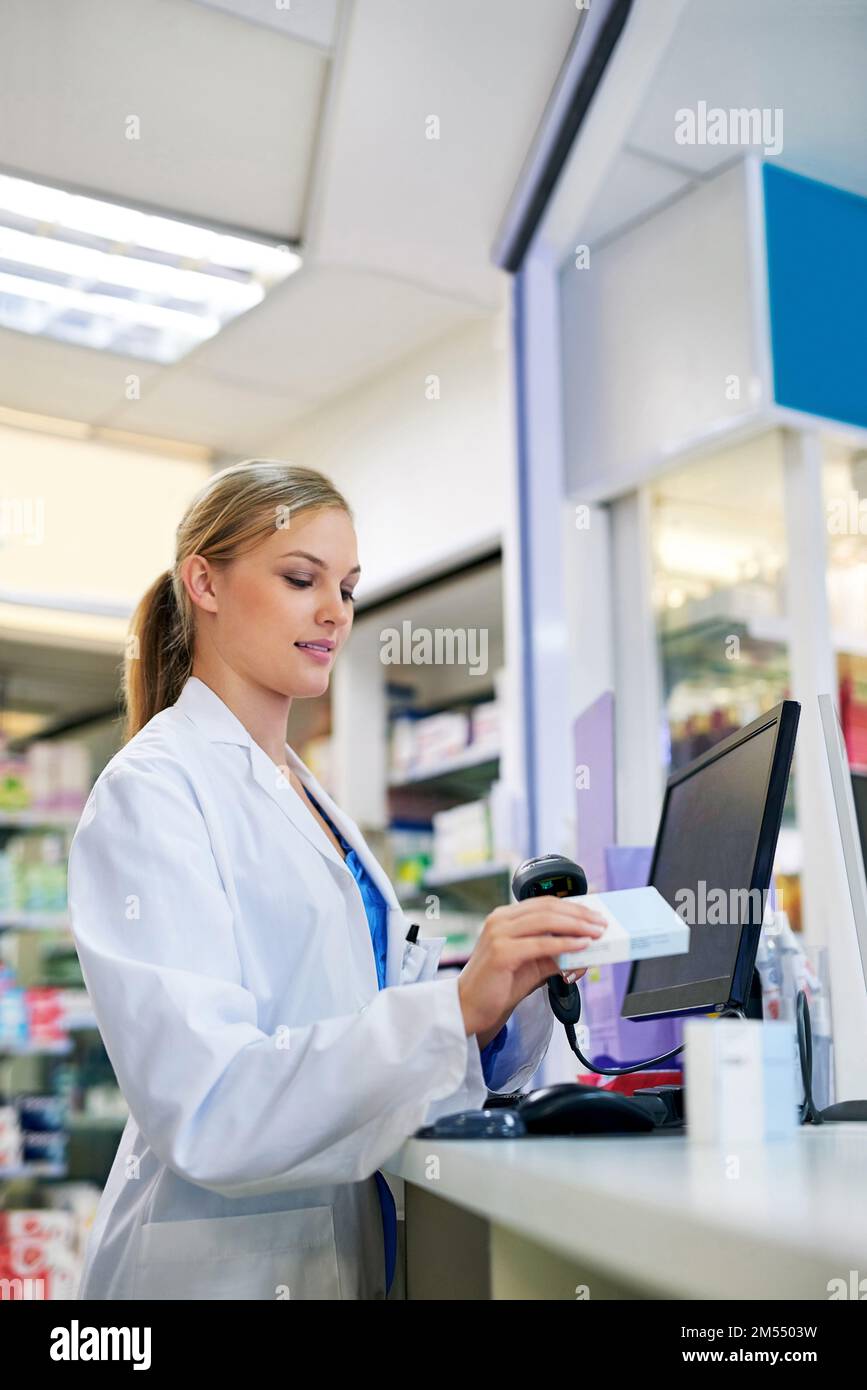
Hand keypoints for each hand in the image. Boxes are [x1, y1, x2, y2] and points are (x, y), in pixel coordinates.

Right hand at [457, 899, 605, 1038]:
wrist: (471, 1007)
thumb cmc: (499, 985)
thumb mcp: (533, 963)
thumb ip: (555, 953)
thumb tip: (585, 948)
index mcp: (505, 917)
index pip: (545, 903)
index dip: (573, 906)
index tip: (595, 913)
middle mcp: (500, 920)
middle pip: (547, 908)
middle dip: (579, 914)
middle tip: (601, 923)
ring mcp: (499, 934)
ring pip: (545, 921)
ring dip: (576, 926)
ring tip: (596, 933)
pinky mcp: (501, 952)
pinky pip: (540, 944)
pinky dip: (564, 944)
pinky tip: (580, 946)